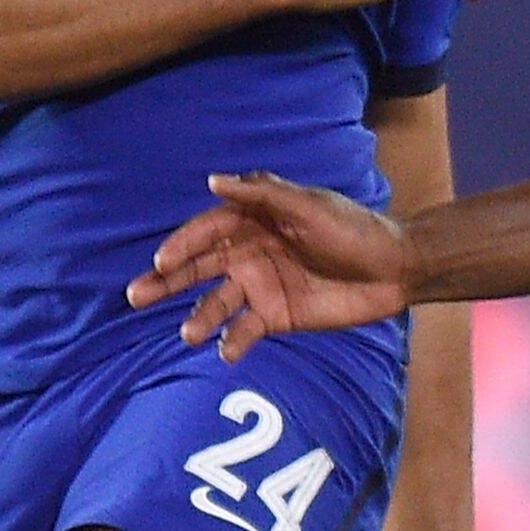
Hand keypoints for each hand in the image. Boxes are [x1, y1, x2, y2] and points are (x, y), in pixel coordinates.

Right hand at [125, 173, 414, 360]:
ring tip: (188, 333)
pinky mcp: (277, 316)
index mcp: (253, 222)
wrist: (393, 269)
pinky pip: (245, 329)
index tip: (161, 260)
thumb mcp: (311, 205)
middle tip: (136, 296)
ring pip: (217, 302)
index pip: (207, 232)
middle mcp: (250, 253)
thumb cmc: (353, 228)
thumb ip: (263, 194)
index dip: (182, 245)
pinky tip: (224, 351)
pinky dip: (232, 341)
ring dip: (200, 317)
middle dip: (167, 280)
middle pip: (199, 267)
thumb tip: (214, 179)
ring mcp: (261, 286)